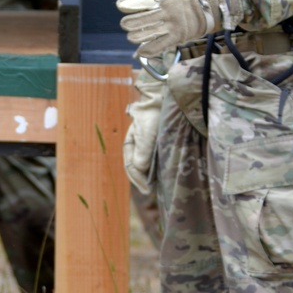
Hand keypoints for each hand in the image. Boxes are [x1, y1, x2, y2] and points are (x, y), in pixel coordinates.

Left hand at [117, 0, 212, 56]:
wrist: (207, 6)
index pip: (144, 2)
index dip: (129, 5)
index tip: (121, 6)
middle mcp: (170, 11)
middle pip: (142, 20)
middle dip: (129, 23)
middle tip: (125, 24)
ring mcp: (174, 26)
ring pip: (148, 34)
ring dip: (134, 36)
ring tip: (131, 35)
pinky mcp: (178, 37)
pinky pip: (159, 47)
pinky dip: (147, 50)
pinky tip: (140, 51)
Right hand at [123, 72, 164, 195]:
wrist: (163, 100)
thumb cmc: (153, 115)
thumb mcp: (146, 133)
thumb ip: (142, 151)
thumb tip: (140, 169)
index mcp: (130, 144)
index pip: (131, 167)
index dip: (138, 180)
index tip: (147, 190)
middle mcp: (137, 147)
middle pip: (136, 169)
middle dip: (142, 181)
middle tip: (151, 192)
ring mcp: (146, 146)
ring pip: (145, 166)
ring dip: (148, 177)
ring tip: (156, 187)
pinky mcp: (156, 145)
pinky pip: (153, 161)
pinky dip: (155, 170)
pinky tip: (161, 175)